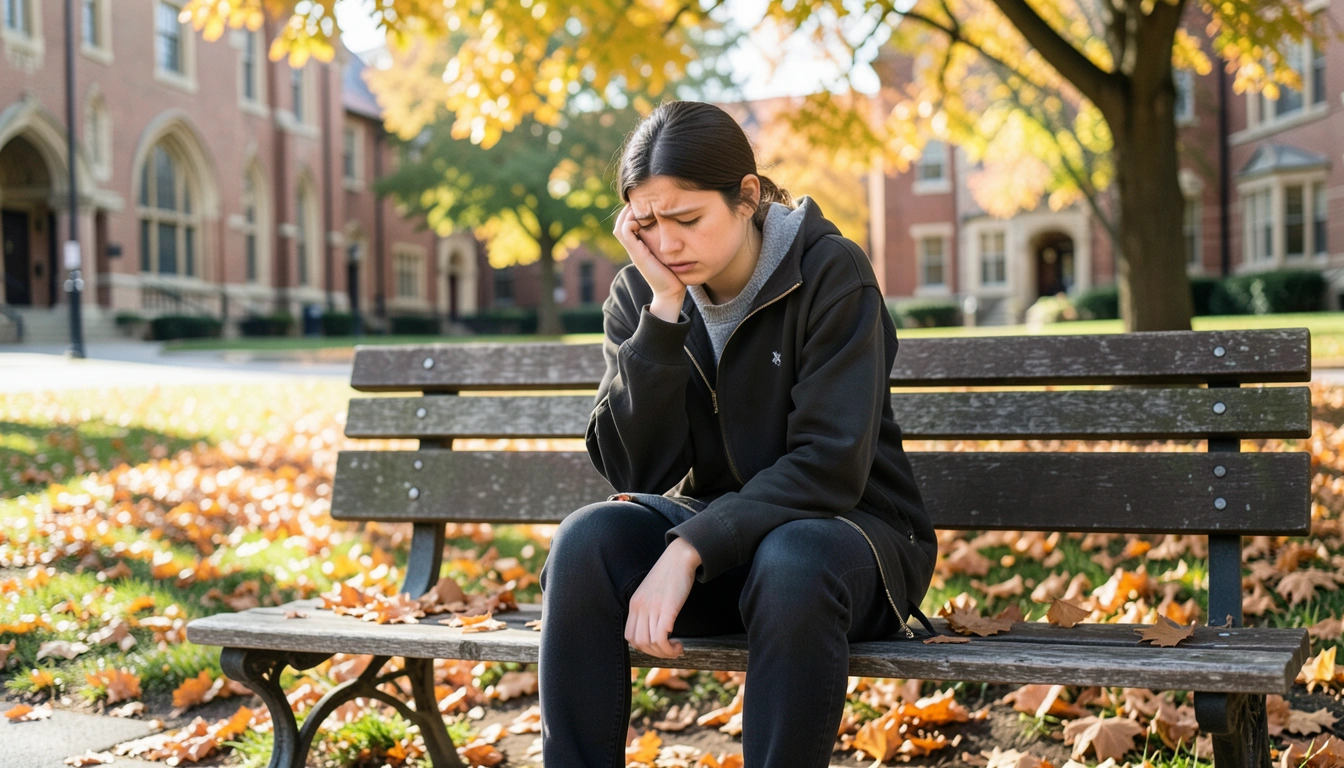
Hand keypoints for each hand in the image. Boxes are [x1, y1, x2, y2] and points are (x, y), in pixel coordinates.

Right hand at [614, 205, 685, 303]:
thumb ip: (670, 239)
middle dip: (629, 208)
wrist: (672, 292)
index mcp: (640, 245)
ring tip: (640, 205)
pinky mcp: (637, 254)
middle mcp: (634, 247)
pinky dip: (630, 222)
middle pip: (620, 222)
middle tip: (642, 198)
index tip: (647, 199)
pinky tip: (642, 220)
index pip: (628, 222)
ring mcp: (633, 250)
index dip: (633, 210)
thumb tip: (681, 223)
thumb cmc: (674, 272)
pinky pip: (625, 233)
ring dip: (628, 213)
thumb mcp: (671, 251)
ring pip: (620, 226)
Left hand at [624, 538, 701, 658]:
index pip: (630, 636)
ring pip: (651, 643)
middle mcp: (640, 607)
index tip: (658, 646)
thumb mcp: (652, 592)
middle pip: (639, 643)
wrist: (680, 557)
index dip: (643, 647)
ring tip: (677, 649)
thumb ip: (649, 607)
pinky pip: (661, 638)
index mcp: (634, 604)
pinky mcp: (666, 609)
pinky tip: (679, 645)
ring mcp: (652, 608)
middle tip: (669, 650)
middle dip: (655, 653)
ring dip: (665, 653)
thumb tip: (655, 626)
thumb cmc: (670, 574)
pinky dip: (669, 648)